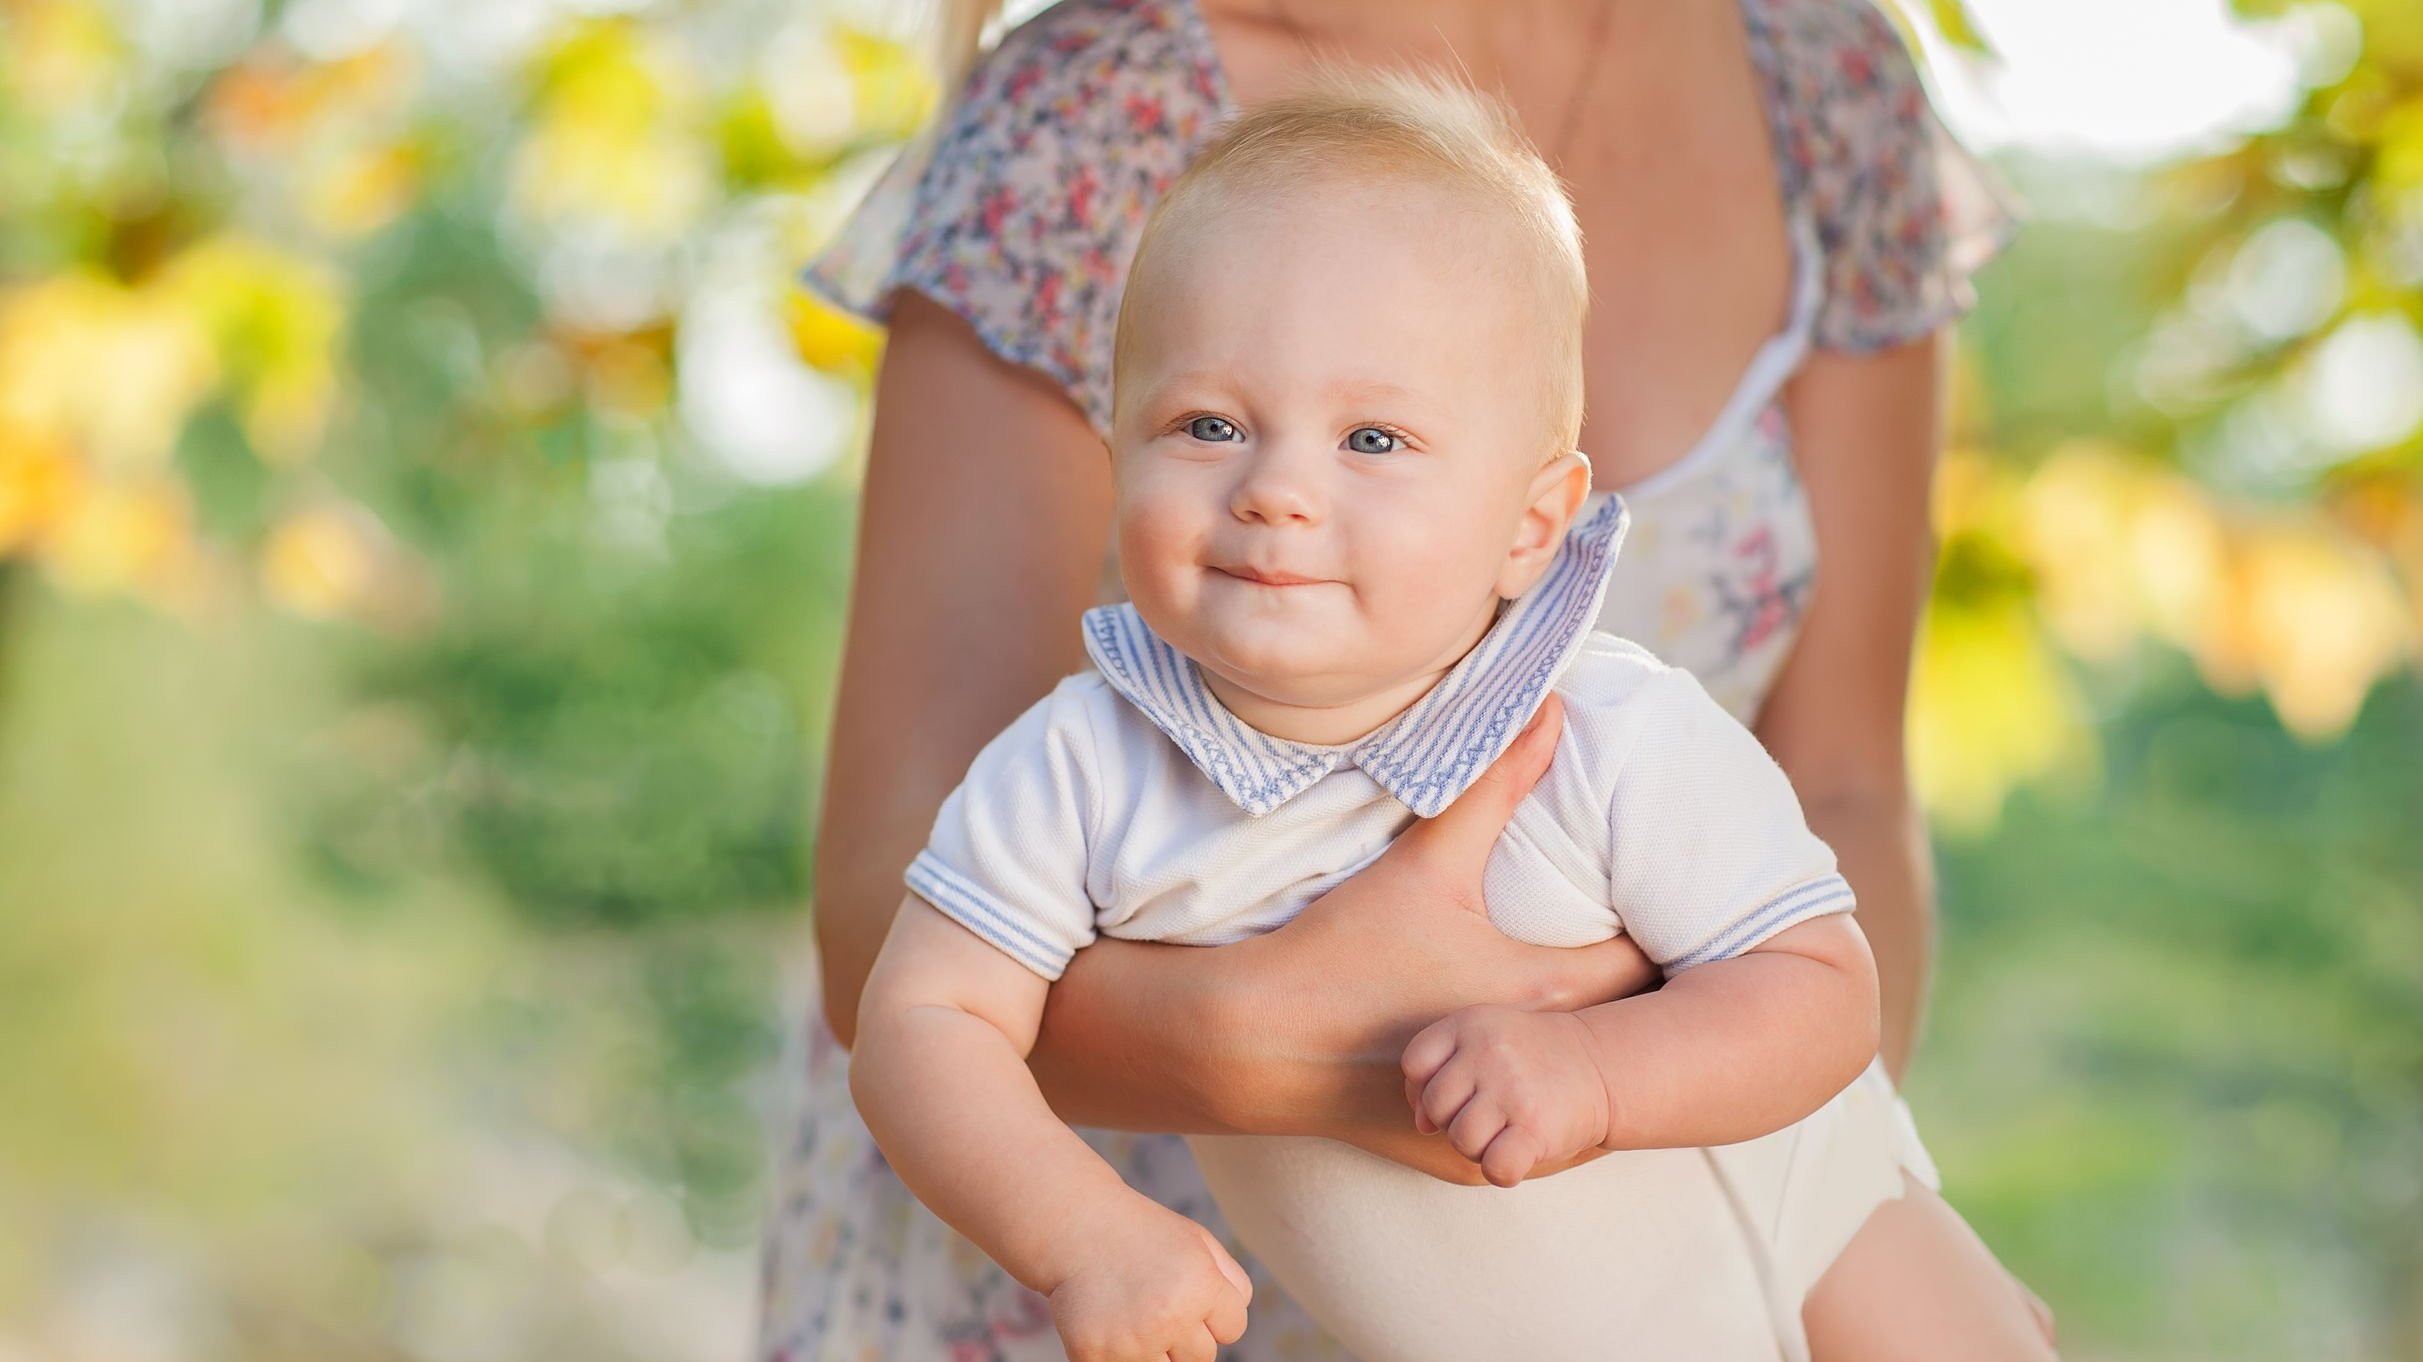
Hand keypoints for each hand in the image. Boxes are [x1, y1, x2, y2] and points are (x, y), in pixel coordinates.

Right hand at [1046, 1201, 1251, 1361]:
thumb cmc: (1143, 1236)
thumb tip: (1238, 1321)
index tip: (1187, 1294)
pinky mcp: (1096, 1355)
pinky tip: (1109, 1324)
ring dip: (1154, 1349)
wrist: (1078, 1227)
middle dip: (1184, 1335)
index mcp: (1202, 1285)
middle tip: (1156, 1302)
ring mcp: (1132, 1339)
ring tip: (1134, 1314)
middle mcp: (1170, 1315)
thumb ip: (1233, 1281)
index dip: (1212, 1314)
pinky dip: (1118, 1355)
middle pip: (1202, 1358)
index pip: (1233, 1330)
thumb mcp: (1198, 1241)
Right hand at [1235, 697, 1655, 1114]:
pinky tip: (1530, 1075)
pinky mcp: (1464, 1164)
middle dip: (1636, 1005)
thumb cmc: (1341, 950)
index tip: (1665, 917)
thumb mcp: (1426, 861)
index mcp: (1542, 996)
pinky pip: (1532, 1144)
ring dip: (1589, 1065)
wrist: (1251, 1043)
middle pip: (1629, 1044)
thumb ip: (1497, 782)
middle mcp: (1532, 1074)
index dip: (1661, 942)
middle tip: (1641, 961)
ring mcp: (1499, 1130)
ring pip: (1583, 1105)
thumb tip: (1552, 707)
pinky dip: (1539, 1109)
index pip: (1651, 974)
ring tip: (1594, 1019)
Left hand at [1401, 1003, 1612, 1187]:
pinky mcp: (1536, 1126)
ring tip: (1506, 1131)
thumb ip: (1442, 1072)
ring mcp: (1512, 1088)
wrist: (1602, 1066)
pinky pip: (1494, 1167)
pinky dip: (1502, 1170)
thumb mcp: (1485, 1042)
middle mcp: (1488, 1052)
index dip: (1425, 1089)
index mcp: (1470, 1024)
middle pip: (1435, 1106)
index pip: (1415, 1064)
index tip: (1457, 1095)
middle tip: (1490, 1114)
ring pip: (1461, 1139)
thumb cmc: (1532, 1061)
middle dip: (1455, 1120)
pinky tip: (1519, 1154)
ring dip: (1480, 1147)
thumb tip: (1421, 1125)